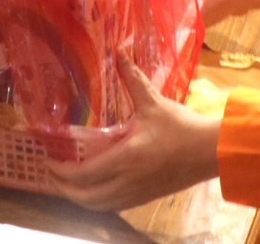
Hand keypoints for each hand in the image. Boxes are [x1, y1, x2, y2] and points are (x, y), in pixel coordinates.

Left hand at [49, 57, 220, 210]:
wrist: (211, 152)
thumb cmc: (182, 126)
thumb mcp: (154, 102)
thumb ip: (132, 79)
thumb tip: (118, 52)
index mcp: (127, 157)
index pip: (85, 174)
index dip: (61, 172)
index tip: (48, 161)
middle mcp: (129, 180)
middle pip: (86, 198)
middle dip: (64, 189)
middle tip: (50, 174)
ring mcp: (137, 192)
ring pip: (99, 206)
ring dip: (79, 199)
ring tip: (67, 184)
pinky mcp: (146, 197)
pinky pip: (114, 206)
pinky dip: (97, 202)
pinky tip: (93, 191)